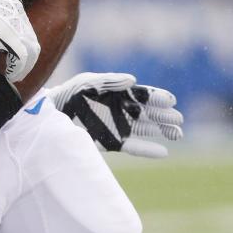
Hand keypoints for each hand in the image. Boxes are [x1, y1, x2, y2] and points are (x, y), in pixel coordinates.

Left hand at [49, 72, 183, 157]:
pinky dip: (148, 149)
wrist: (52, 115)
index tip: (171, 100)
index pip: (143, 96)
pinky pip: (133, 147)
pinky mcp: (111, 142)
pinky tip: (163, 151)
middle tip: (179, 120)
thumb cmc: (69, 95)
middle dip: (165, 116)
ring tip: (178, 134)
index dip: (157, 97)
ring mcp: (117, 127)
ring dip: (162, 131)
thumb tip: (134, 80)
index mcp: (117, 94)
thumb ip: (110, 81)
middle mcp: (120, 110)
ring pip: (145, 129)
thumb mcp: (87, 83)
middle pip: (148, 113)